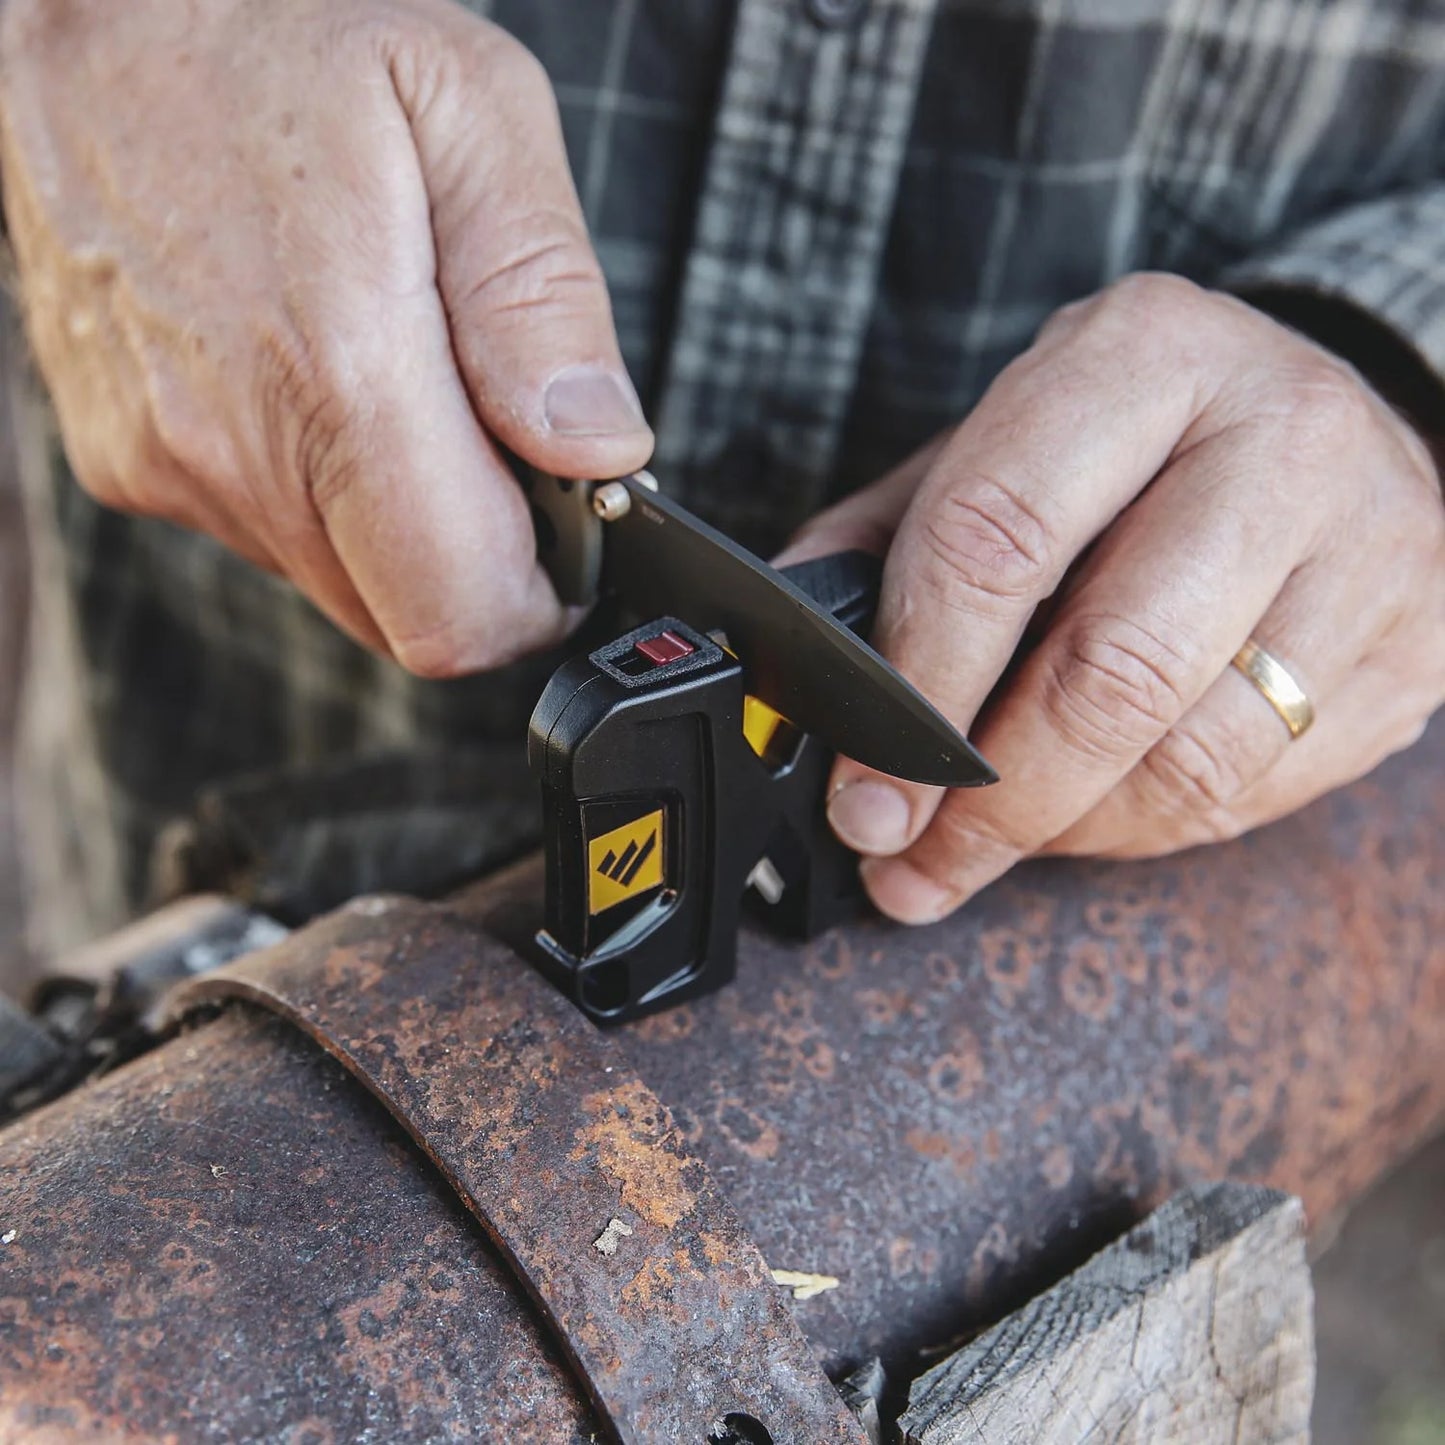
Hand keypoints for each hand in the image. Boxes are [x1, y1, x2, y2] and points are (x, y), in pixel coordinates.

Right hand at [0, 0, 651, 672]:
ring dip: (403, 521)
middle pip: (407, 619)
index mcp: (337, 373)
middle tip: (498, 442)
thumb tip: (596, 446)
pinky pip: (270, 532)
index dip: (541, 599)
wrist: (84, 7)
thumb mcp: (469, 112)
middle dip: (481, 562)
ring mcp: (168, 464)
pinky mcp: (128, 460)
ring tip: (402, 376)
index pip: (462, 614)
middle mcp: (234, 448)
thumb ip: (544, 299)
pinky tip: (322, 378)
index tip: (571, 533)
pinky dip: (325, 490)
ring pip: (342, 583)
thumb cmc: (274, 32)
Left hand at [780, 275, 1444, 922]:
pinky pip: (1254, 793)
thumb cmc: (1135, 440)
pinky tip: (1084, 817)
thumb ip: (889, 540)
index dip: (913, 688)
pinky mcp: (1414, 648)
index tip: (862, 788)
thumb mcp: (1003, 441)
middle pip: (1111, 671)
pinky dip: (1142, 831)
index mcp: (1143, 356)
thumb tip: (792, 653)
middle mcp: (1278, 438)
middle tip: (910, 856)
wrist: (1329, 421)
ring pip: (1190, 758)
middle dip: (990, 800)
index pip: (999, 539)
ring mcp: (1371, 547)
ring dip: (1061, 832)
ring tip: (984, 847)